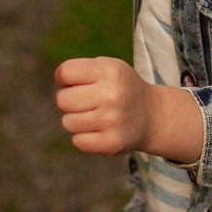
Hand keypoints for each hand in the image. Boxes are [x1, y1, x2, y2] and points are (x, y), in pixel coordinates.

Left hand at [54, 58, 202, 161]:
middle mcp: (112, 94)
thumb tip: (59, 81)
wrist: (152, 115)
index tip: (74, 82)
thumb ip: (81, 70)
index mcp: (109, 71)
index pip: (65, 72)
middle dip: (69, 101)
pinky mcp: (112, 143)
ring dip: (75, 120)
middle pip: (62, 100)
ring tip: (93, 116)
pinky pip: (77, 141)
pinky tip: (97, 130)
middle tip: (85, 102)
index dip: (64, 78)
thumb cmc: (120, 88)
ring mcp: (112, 120)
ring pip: (68, 122)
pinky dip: (83, 137)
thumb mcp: (108, 68)